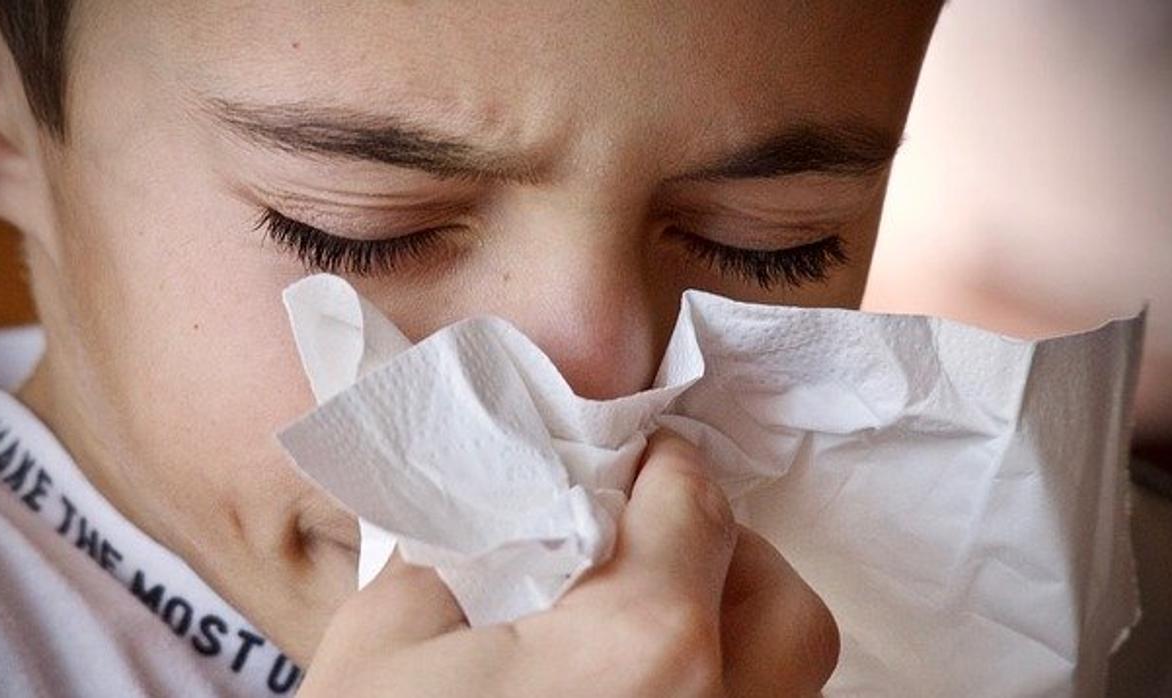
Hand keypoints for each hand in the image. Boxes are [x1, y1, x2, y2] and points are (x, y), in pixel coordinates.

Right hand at [297, 432, 838, 696]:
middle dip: (724, 550)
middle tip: (648, 540)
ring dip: (733, 631)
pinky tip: (636, 694)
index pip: (696, 505)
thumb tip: (504, 519)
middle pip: (780, 600)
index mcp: (641, 646)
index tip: (637, 457)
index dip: (664, 463)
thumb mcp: (385, 644)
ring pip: (786, 680)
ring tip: (643, 624)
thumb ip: (460, 553)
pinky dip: (713, 692)